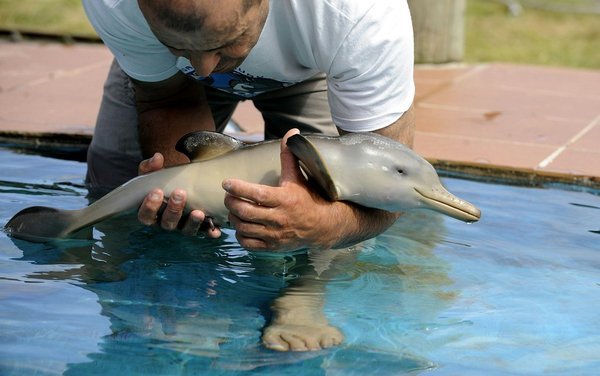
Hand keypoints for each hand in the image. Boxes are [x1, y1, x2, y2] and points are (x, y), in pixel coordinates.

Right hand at [137, 153, 220, 237]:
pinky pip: (204, 233)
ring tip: (198, 212)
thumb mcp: (155, 174)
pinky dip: (210, 232)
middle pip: (167, 223)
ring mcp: (183, 226)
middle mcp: (166, 222)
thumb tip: (157, 157)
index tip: (157, 191)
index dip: (149, 206)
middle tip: (180, 193)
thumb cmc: (164, 182)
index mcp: (152, 212)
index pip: (145, 215)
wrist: (182, 185)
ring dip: (192, 222)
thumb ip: (152, 167)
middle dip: (173, 209)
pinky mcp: (199, 228)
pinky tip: (215, 230)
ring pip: (185, 230)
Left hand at [223, 129, 346, 250]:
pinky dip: (240, 235)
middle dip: (231, 203)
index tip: (226, 183)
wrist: (323, 226)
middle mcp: (279, 218)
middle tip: (228, 196)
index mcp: (284, 199)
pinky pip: (249, 244)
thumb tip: (292, 132)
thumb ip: (290, 155)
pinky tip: (241, 226)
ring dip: (234, 218)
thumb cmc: (308, 197)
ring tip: (233, 210)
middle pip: (245, 212)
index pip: (256, 194)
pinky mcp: (273, 247)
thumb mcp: (298, 176)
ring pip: (244, 228)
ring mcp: (275, 235)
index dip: (238, 188)